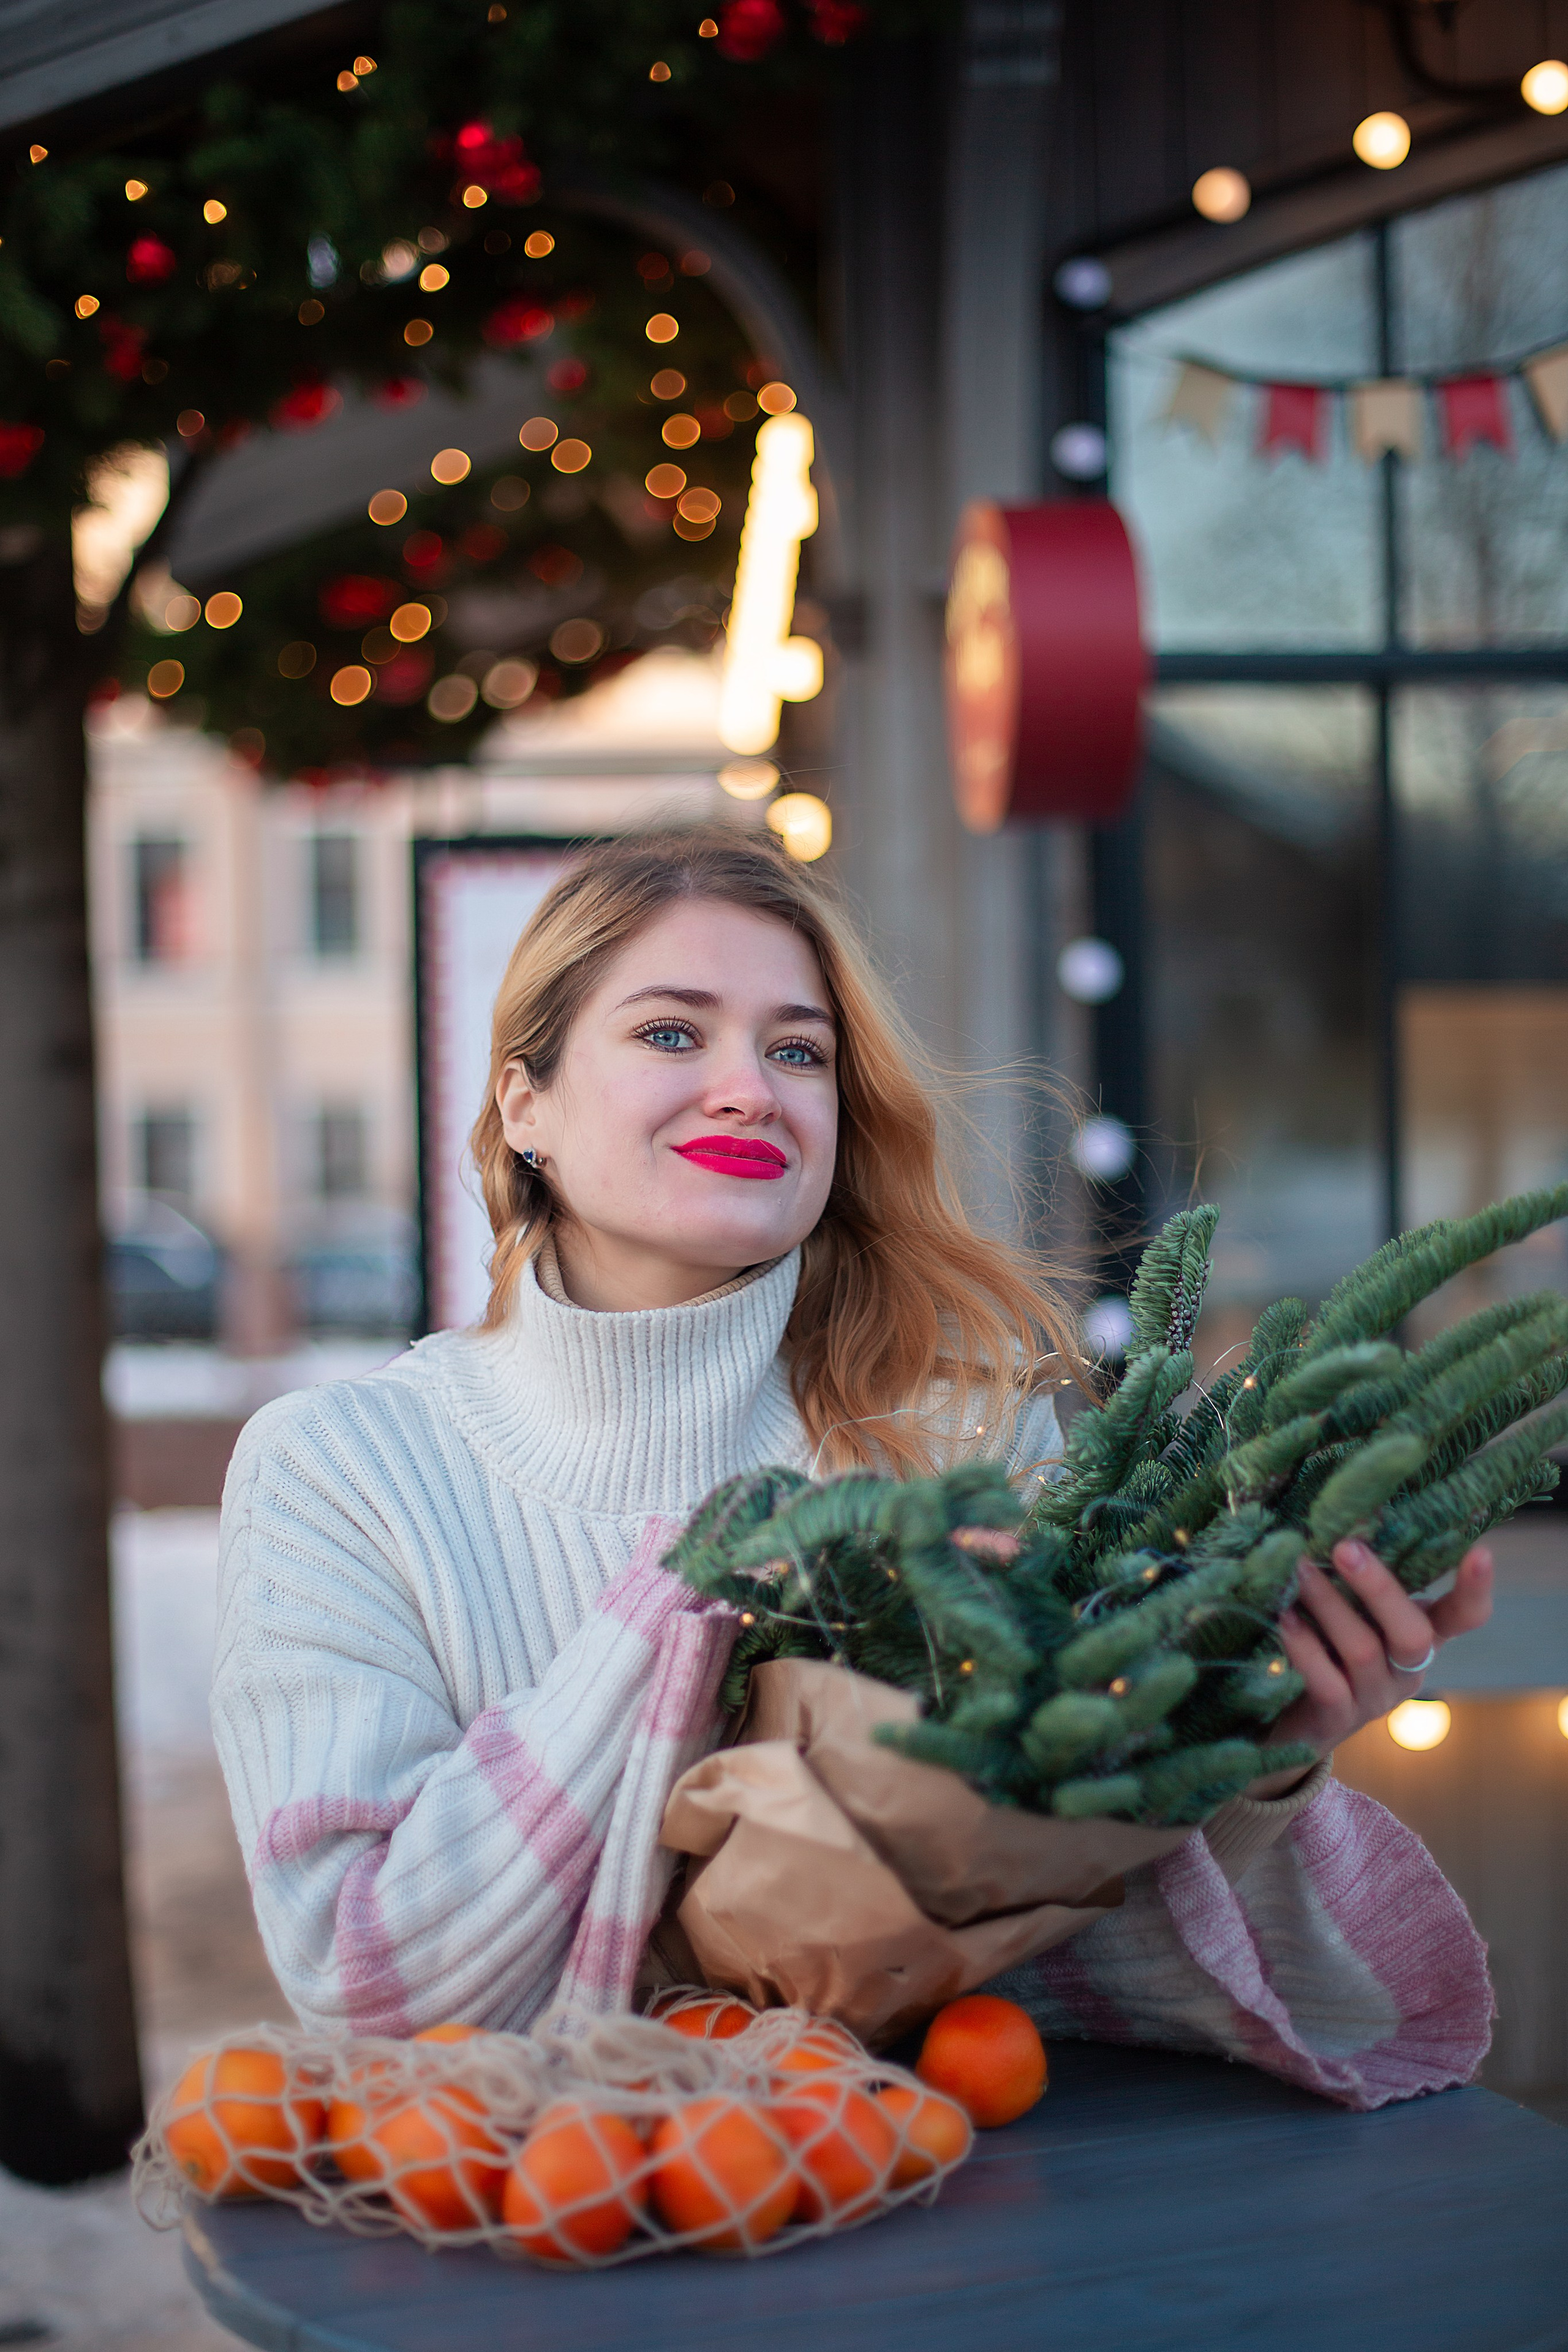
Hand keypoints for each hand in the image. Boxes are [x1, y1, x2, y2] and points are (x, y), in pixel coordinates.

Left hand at [1244, 1539, 1493, 1800]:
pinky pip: (1327, 1683)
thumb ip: (1357, 1579)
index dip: (1475, 1590)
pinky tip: (1285, 1618)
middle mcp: (1407, 1671)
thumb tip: (1342, 1518)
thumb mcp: (1352, 1611)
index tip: (1481, 1552)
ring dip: (1329, 1604)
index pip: (1463, 1617)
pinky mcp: (1336, 1719)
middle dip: (1380, 1587)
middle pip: (1414, 1634)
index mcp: (1421, 1637)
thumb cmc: (1329, 1648)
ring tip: (1298, 1569)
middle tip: (1344, 1546)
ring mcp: (1374, 1699)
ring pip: (1363, 1650)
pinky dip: (1305, 1647)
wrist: (1293, 1722)